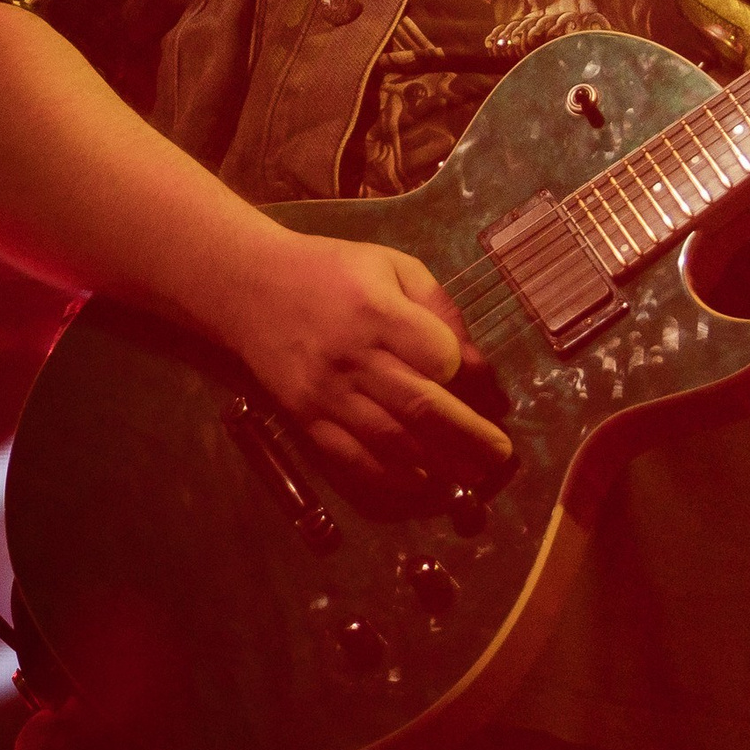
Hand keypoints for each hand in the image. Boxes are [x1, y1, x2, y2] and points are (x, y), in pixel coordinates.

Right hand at [213, 227, 513, 491]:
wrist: (248, 289)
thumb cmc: (333, 272)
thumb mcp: (394, 266)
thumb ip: (440, 309)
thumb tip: (477, 364)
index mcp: (378, 311)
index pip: (439, 355)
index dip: (472, 378)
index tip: (492, 394)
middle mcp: (353, 357)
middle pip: (421, 407)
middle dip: (470, 437)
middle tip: (501, 457)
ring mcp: (326, 394)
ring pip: (390, 441)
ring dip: (438, 465)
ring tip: (473, 477)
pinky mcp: (305, 418)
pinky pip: (350, 458)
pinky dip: (388, 477)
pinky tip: (421, 484)